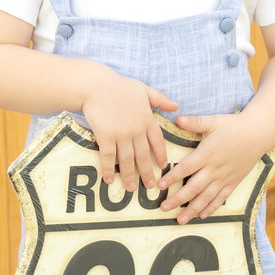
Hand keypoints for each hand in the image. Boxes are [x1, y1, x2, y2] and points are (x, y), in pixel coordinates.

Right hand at [82, 75, 177, 190]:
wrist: (97, 85)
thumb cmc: (120, 86)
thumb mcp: (144, 89)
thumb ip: (160, 99)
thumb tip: (177, 105)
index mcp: (147, 119)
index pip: (158, 142)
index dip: (160, 155)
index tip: (163, 166)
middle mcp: (137, 130)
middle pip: (144, 155)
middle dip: (147, 172)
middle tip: (150, 186)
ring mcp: (121, 135)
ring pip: (128, 160)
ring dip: (129, 176)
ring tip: (131, 188)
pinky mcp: (106, 137)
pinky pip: (109, 157)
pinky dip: (109, 169)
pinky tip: (109, 179)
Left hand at [158, 114, 262, 224]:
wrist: (257, 135)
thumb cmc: (234, 126)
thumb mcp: (213, 121)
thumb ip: (195, 122)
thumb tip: (178, 118)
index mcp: (206, 154)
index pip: (186, 168)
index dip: (172, 177)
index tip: (160, 185)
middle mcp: (214, 169)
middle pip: (193, 188)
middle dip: (177, 199)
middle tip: (163, 208)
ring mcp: (224, 178)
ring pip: (206, 197)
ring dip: (191, 209)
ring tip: (180, 219)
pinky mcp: (233, 182)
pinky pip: (220, 198)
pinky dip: (211, 208)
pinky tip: (202, 215)